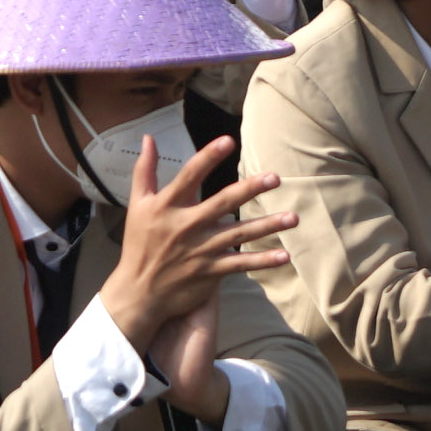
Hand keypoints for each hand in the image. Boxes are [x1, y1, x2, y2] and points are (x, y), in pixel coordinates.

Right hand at [94, 131, 293, 392]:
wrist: (137, 292)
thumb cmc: (139, 244)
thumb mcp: (137, 204)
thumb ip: (145, 170)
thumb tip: (149, 138)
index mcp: (167, 206)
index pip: (189, 176)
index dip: (208, 158)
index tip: (229, 141)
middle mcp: (185, 226)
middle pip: (222, 203)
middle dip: (249, 190)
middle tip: (274, 178)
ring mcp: (200, 250)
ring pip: (239, 234)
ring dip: (267, 226)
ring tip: (293, 217)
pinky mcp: (209, 272)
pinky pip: (241, 264)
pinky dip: (263, 261)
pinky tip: (285, 255)